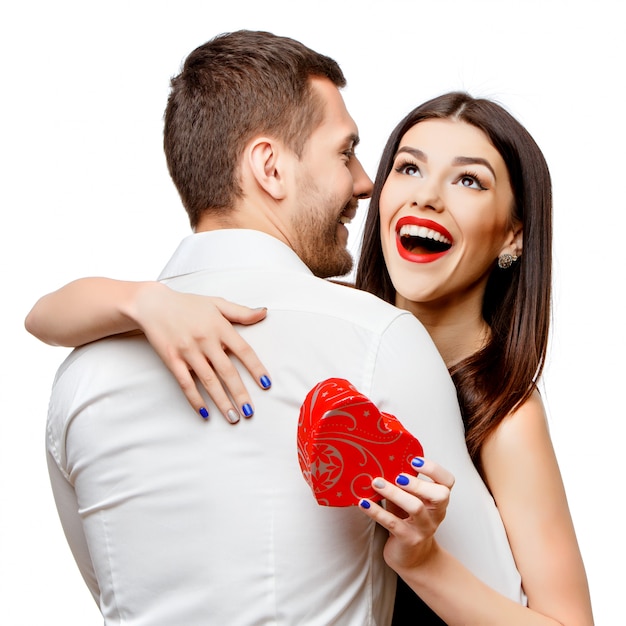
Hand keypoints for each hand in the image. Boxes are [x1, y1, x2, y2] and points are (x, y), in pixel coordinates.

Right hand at [132, 284, 270, 422]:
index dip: (256, 369)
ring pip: (208, 381)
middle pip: (227, 371)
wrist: (153, 304)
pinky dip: (195, 399)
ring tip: (232, 417)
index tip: (266, 384)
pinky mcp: (172, 360)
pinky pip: (186, 383)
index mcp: (220, 327)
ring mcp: (188, 351)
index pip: (244, 351)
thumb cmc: (188, 305)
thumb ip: (242, 312)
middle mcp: (206, 340)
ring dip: (221, 401)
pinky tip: (204, 412)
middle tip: (249, 411)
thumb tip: (264, 312)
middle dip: (240, 394)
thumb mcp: (217, 303)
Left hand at [357, 457, 453, 571]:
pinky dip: (377, 511)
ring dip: (394, 493)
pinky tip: (363, 503)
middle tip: (398, 476)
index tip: (414, 460)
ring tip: (376, 483)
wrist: (413, 558)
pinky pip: (392, 523)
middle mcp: (436, 513)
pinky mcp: (409, 540)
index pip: (447, 481)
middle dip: (419, 483)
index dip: (434, 469)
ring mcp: (424, 528)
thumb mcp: (409, 500)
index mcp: (438, 500)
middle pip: (439, 495)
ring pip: (415, 507)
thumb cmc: (408, 520)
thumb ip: (403, 484)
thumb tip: (382, 460)